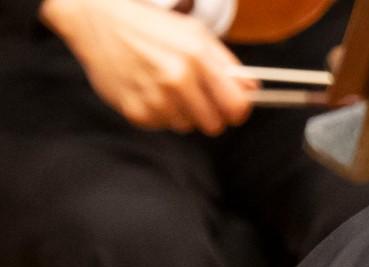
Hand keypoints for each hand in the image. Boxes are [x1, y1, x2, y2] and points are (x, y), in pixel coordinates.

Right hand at [42, 0, 252, 133]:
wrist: (96, 19)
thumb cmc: (151, 27)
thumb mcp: (195, 34)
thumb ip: (228, 65)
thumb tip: (253, 92)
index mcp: (197, 57)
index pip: (237, 107)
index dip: (237, 111)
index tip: (232, 109)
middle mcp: (177, 79)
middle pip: (214, 124)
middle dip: (210, 114)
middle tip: (195, 97)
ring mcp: (154, 97)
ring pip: (187, 126)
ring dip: (181, 112)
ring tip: (164, 86)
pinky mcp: (135, 111)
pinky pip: (162, 126)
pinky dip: (158, 113)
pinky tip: (147, 90)